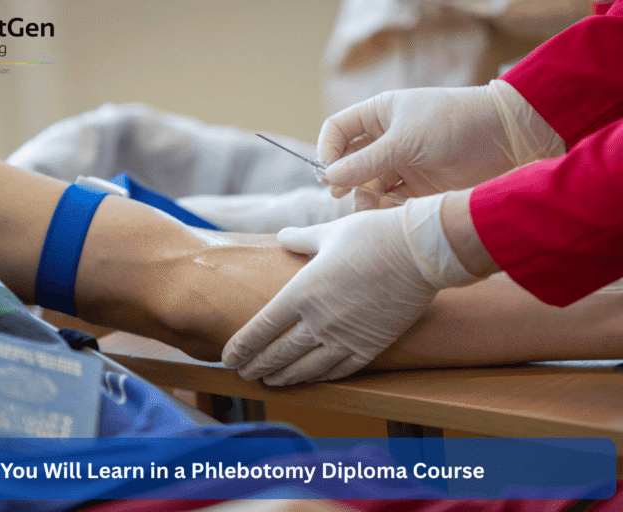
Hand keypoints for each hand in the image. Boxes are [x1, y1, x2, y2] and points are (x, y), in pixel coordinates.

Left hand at [222, 194, 477, 384]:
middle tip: (244, 374)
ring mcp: (345, 337)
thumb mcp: (329, 233)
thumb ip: (301, 239)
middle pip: (278, 354)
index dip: (242, 347)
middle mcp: (319, 321)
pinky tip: (311, 379)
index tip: (228, 358)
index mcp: (302, 292)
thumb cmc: (372, 236)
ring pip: (306, 368)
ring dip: (283, 377)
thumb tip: (283, 236)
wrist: (420, 252)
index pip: (261, 328)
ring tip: (270, 382)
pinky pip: (339, 370)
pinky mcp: (370, 346)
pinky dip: (320, 378)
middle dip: (256, 366)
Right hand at [317, 80, 564, 209]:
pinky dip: (383, 208)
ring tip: (367, 209)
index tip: (328, 172)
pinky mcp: (418, 185)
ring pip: (368, 183)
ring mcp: (402, 162)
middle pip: (349, 161)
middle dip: (343, 178)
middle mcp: (386, 137)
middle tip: (340, 195)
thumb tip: (329, 179)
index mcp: (379, 113)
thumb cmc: (452, 124)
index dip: (327, 150)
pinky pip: (389, 198)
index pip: (338, 131)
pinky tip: (385, 214)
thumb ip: (366, 162)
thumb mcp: (404, 141)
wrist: (503, 139)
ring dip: (363, 197)